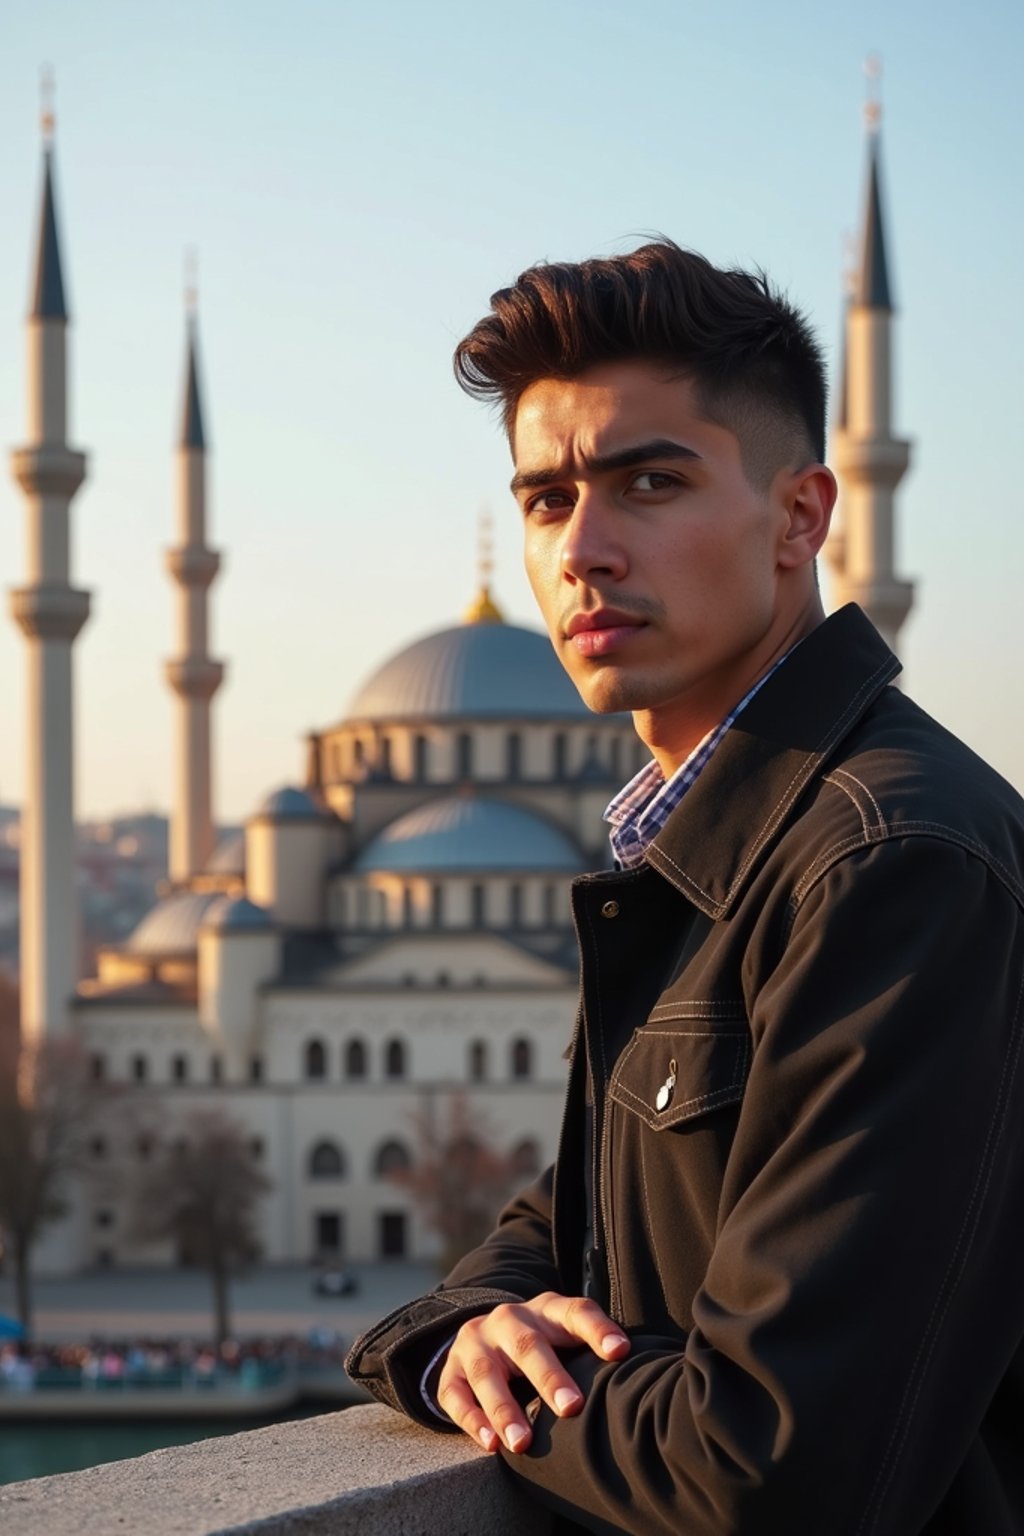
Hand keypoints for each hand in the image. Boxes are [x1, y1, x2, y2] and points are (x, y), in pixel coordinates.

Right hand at [436, 1290, 629, 1454]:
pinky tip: (490, 1443)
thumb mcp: (566, 1337)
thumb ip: (594, 1349)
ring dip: (505, 1408)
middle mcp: (509, 1320)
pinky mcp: (450, 1371)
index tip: (620, 1352)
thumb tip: (641, 1376)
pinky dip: (471, 1419)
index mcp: (546, 1310)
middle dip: (549, 1376)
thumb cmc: (542, 1344)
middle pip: (528, 1344)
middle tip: (571, 1406)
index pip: (575, 1311)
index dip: (598, 1329)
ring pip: (487, 1372)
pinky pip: (455, 1394)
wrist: (482, 1337)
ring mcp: (476, 1343)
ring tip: (522, 1442)